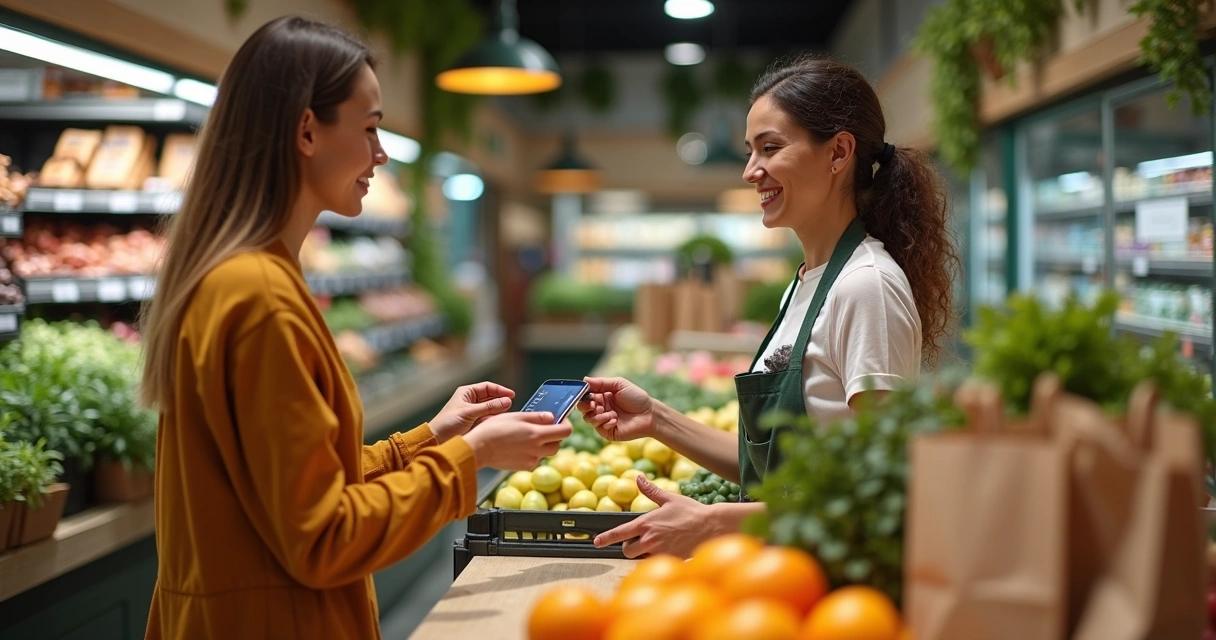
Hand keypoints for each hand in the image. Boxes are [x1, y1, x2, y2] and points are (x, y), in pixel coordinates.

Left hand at [430, 382, 514, 443]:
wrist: (436, 439)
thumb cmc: (448, 423)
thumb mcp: (470, 412)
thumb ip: (489, 407)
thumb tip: (507, 401)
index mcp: (467, 393)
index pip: (488, 387)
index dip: (500, 390)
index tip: (512, 395)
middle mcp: (470, 401)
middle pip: (490, 397)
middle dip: (500, 400)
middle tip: (511, 405)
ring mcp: (473, 412)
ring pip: (490, 408)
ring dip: (498, 411)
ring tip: (507, 414)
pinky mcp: (474, 423)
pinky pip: (487, 418)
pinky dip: (493, 419)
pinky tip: (499, 422)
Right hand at [463, 412, 570, 469]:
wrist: (478, 449)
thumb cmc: (493, 429)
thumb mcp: (516, 416)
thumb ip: (536, 417)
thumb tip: (552, 417)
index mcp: (537, 435)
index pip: (565, 432)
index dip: (566, 424)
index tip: (561, 420)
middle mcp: (537, 450)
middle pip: (558, 444)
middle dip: (555, 436)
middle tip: (544, 428)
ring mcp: (531, 460)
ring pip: (547, 453)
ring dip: (544, 445)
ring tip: (529, 437)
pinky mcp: (524, 467)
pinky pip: (535, 459)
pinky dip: (533, 453)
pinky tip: (519, 446)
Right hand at [576, 377, 655, 441]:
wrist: (649, 414)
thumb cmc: (636, 398)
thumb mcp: (619, 384)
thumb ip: (601, 382)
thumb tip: (584, 379)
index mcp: (602, 396)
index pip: (585, 395)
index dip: (583, 395)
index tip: (587, 394)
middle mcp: (600, 408)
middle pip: (583, 408)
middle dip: (586, 406)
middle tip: (595, 405)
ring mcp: (603, 421)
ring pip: (588, 418)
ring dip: (597, 415)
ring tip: (611, 413)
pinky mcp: (607, 432)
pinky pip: (598, 427)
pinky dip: (605, 422)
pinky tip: (615, 420)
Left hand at [593, 476, 712, 558]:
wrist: (711, 526)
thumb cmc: (691, 511)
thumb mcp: (669, 498)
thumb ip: (650, 490)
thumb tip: (638, 477)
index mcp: (647, 523)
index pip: (620, 532)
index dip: (606, 538)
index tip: (596, 542)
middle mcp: (650, 539)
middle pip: (628, 551)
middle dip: (630, 547)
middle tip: (641, 541)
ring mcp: (659, 551)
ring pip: (641, 559)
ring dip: (644, 554)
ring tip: (657, 545)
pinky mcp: (670, 560)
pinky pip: (656, 563)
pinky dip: (658, 559)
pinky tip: (669, 550)